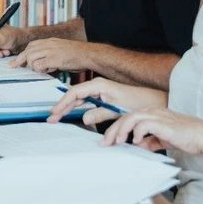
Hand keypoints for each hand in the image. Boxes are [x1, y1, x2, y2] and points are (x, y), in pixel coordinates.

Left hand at [9, 37, 87, 73]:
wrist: (89, 54)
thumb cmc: (77, 55)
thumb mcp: (61, 49)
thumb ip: (51, 53)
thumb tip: (41, 62)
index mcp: (50, 41)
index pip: (31, 46)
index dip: (22, 54)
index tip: (15, 62)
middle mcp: (49, 44)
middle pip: (28, 51)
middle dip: (20, 60)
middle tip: (15, 67)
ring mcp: (51, 51)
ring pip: (31, 57)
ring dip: (33, 65)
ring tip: (41, 70)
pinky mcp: (54, 59)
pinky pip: (39, 65)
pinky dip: (40, 69)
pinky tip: (47, 71)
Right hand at [47, 78, 166, 125]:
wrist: (151, 99)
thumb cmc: (137, 102)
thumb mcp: (118, 109)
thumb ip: (100, 113)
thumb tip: (84, 118)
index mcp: (98, 85)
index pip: (75, 92)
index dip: (63, 103)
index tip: (55, 112)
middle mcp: (96, 86)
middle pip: (73, 95)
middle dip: (61, 106)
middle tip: (51, 118)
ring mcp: (98, 90)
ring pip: (77, 98)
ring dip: (67, 108)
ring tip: (56, 117)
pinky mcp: (101, 96)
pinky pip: (83, 101)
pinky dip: (75, 108)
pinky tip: (69, 113)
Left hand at [101, 106, 202, 154]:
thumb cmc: (186, 137)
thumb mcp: (163, 139)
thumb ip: (150, 142)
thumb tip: (138, 147)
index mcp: (151, 114)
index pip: (128, 118)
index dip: (115, 129)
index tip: (107, 142)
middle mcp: (152, 112)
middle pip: (125, 117)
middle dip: (113, 130)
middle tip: (105, 143)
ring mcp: (157, 115)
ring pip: (131, 118)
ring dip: (122, 130)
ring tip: (117, 142)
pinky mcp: (163, 122)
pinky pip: (144, 124)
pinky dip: (137, 133)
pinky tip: (136, 142)